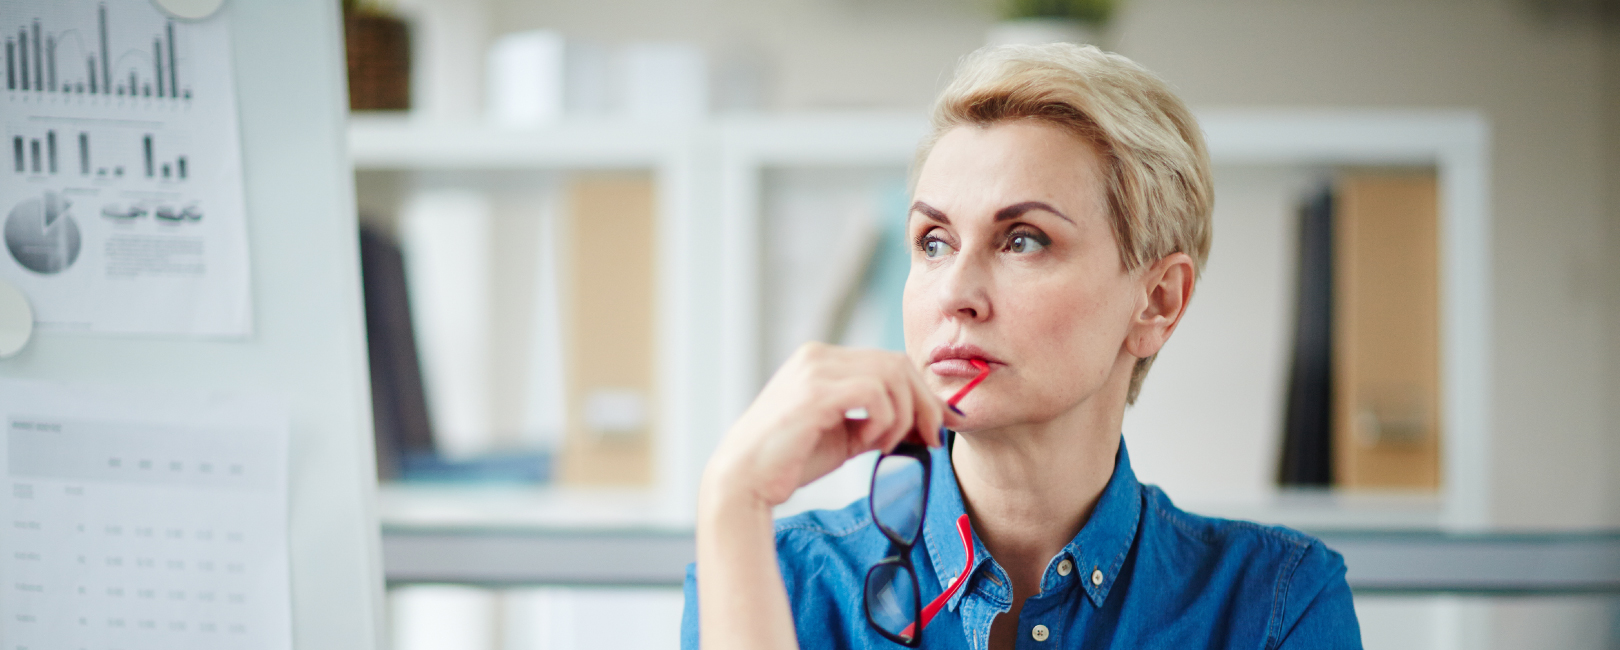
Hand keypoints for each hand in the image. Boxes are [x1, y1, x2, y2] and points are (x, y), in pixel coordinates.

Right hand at [702, 342, 961, 509]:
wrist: (745, 480)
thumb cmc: (791, 460)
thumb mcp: (845, 433)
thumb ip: (878, 419)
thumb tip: (928, 421)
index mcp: (823, 360)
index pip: (889, 362)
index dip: (921, 393)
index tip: (935, 427)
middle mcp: (819, 355)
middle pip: (897, 363)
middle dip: (924, 403)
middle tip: (932, 439)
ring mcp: (815, 369)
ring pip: (891, 375)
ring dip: (903, 416)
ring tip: (886, 445)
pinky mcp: (815, 392)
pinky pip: (874, 394)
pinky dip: (884, 420)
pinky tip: (868, 443)